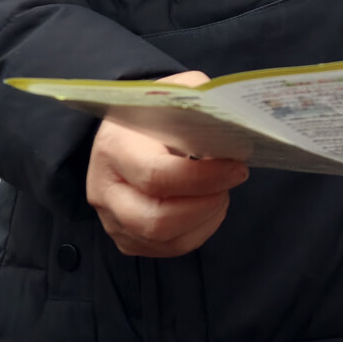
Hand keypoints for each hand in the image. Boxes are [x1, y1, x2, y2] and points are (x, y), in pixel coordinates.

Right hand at [86, 71, 249, 257]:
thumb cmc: (157, 110)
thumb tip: (236, 127)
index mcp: (115, 147)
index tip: (237, 167)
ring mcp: (110, 218)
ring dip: (205, 219)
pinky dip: (198, 232)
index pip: (156, 176)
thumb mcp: (178, 91)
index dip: (204, 178)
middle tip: (231, 180)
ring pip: (162, 240)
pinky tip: (209, 207)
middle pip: (156, 220)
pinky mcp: (125, 237)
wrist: (127, 128)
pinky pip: (165, 249)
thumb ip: (203, 105)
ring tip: (221, 192)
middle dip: (206, 205)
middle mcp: (105, 188)